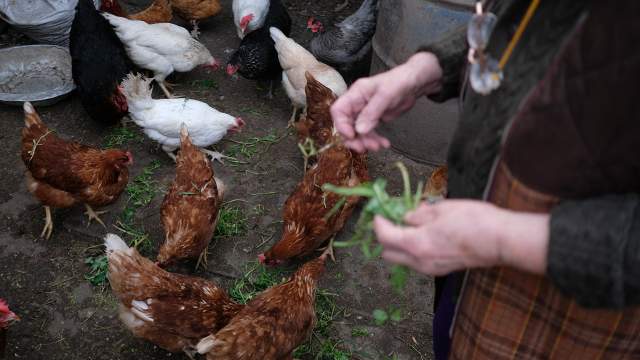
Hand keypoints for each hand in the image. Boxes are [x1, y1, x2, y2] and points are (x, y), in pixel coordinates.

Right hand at [331, 52, 442, 152]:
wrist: (414, 83)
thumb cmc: (399, 82)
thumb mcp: (385, 96)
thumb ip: (371, 113)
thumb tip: (359, 131)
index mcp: (355, 94)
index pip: (338, 110)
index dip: (341, 125)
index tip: (352, 136)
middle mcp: (357, 104)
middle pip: (346, 124)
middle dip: (354, 138)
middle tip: (363, 148)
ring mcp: (364, 112)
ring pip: (358, 132)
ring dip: (366, 141)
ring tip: (378, 147)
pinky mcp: (373, 119)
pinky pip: (369, 133)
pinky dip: (375, 140)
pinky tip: (384, 144)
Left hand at [373, 200, 549, 275]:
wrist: (500, 241)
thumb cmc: (474, 220)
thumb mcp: (442, 209)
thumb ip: (419, 214)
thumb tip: (406, 216)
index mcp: (417, 244)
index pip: (384, 236)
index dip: (378, 222)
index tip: (379, 211)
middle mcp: (419, 261)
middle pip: (388, 253)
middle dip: (385, 237)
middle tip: (391, 219)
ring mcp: (430, 269)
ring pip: (402, 260)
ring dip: (399, 244)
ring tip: (408, 226)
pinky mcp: (440, 270)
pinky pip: (416, 262)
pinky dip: (413, 250)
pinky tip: (424, 235)